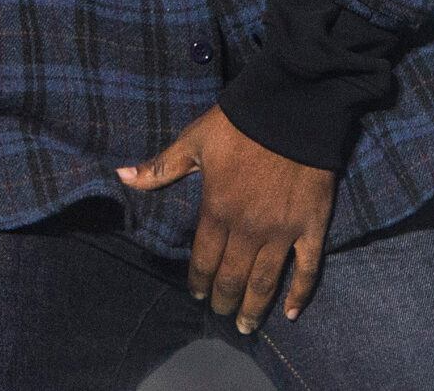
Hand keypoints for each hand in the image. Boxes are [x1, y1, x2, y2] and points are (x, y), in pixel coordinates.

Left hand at [119, 105, 335, 332]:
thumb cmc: (239, 124)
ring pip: (264, 282)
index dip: (199, 282)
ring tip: (247, 325)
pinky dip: (300, 294)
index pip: (203, 261)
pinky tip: (292, 313)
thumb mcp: (194, 141)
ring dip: (254, 308)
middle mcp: (248, 230)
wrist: (292, 107)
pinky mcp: (311, 226)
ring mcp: (282, 232)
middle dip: (224, 301)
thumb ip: (161, 167)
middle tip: (221, 315)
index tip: (197, 295)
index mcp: (217, 211)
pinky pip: (307, 268)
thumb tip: (122, 176)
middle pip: (232, 279)